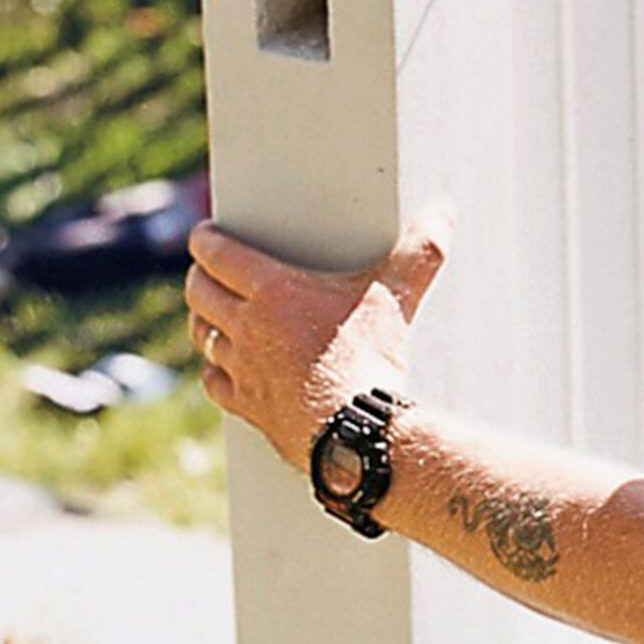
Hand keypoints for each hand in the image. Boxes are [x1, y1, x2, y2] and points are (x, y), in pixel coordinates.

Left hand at [184, 213, 450, 472]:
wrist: (356, 431)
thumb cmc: (371, 359)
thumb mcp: (398, 296)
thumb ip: (420, 250)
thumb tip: (444, 212)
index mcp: (272, 290)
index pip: (216, 254)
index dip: (204, 239)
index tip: (205, 234)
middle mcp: (246, 326)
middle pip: (199, 292)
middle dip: (199, 276)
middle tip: (208, 271)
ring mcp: (242, 368)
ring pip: (202, 336)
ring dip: (202, 321)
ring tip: (211, 313)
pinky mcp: (248, 404)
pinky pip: (213, 382)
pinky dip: (214, 369)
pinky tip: (224, 367)